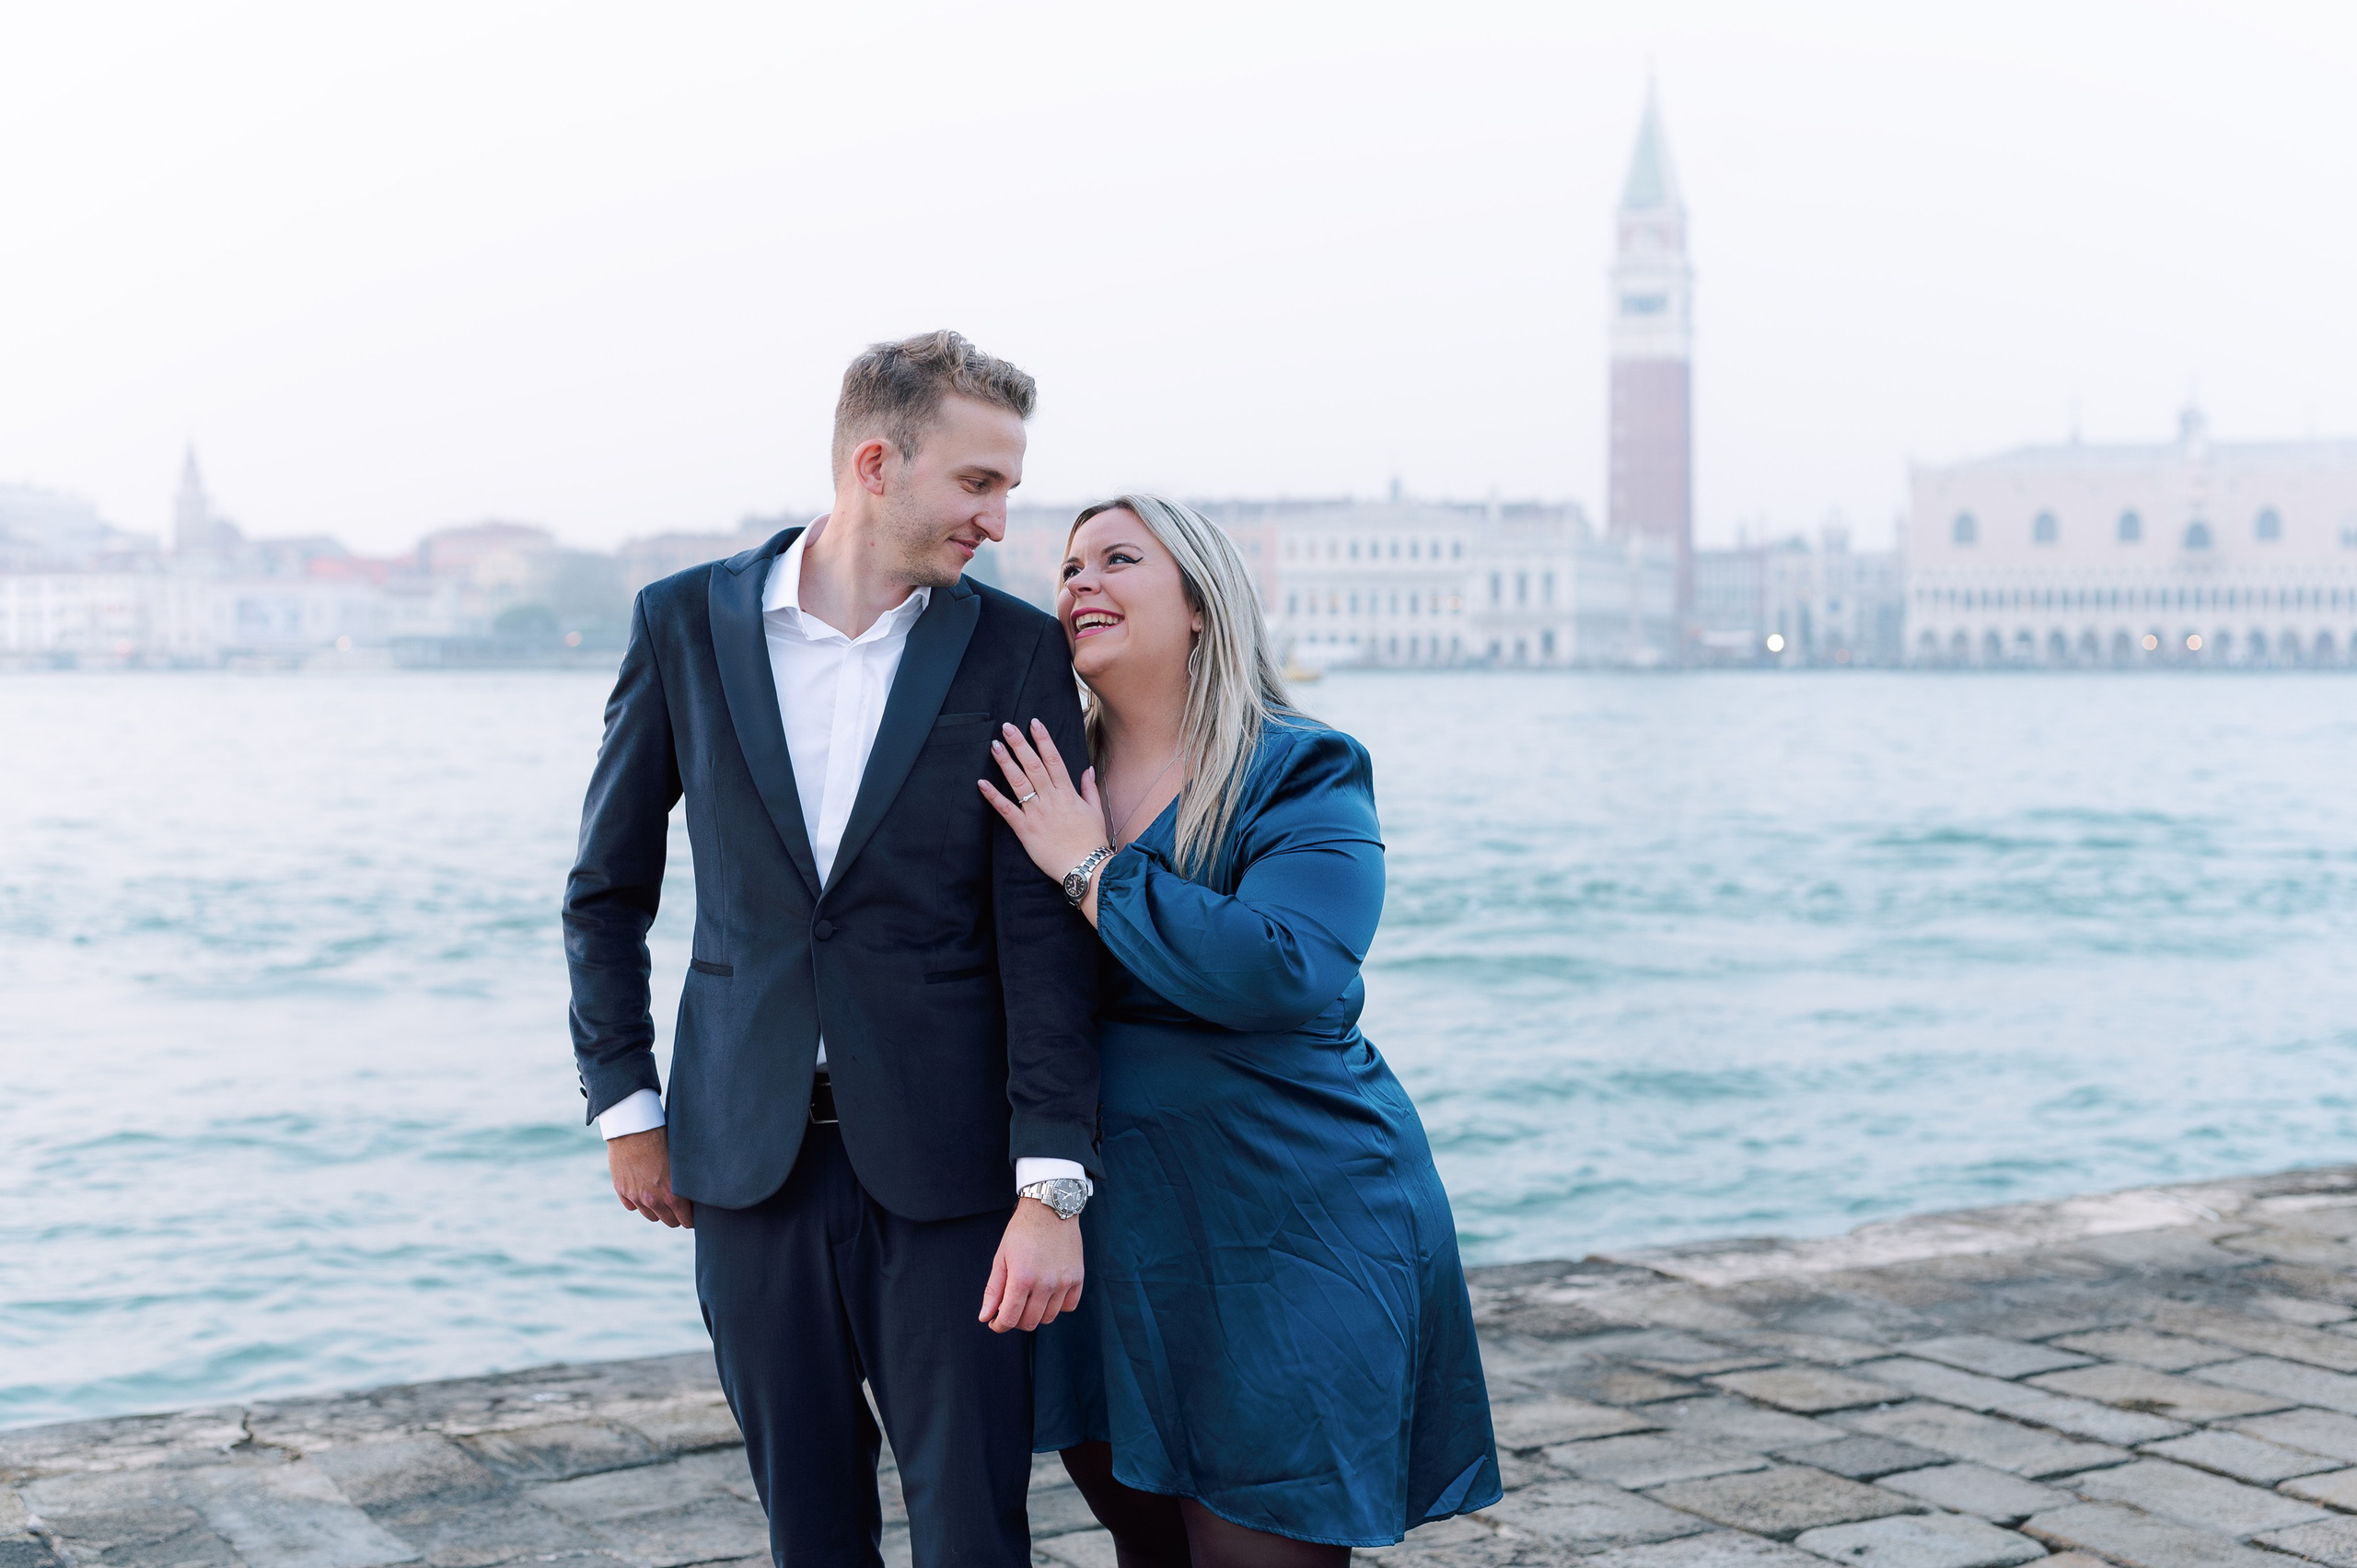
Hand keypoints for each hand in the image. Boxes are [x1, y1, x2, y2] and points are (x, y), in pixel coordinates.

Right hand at [608, 1127, 693, 1227]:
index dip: (691, 1219)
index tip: (693, 1215)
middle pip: (669, 1222)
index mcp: (672, 1195)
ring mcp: (635, 1196)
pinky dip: (638, 1202)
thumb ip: (685, 1182)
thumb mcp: (680, 1162)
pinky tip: (643, 1190)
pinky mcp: (621, 1190)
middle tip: (680, 1208)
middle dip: (676, 1216)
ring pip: (651, 1216)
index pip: (686, 1220)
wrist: (634, 1129)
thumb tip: (696, 1193)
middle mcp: (653, 1200)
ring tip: (662, 1199)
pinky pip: (632, 1206)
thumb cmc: (663, 1140)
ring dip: (657, 1210)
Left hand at [978, 720, 1108, 893]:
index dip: (1043, 740)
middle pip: (1033, 766)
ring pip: (1019, 783)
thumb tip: (1087, 769)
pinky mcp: (1025, 830)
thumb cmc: (1091, 841)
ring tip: (995, 746)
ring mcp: (1037, 813)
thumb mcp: (1095, 811)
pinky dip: (994, 796)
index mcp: (1068, 793)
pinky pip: (1006, 810)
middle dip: (1019, 744)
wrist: (1085, 867)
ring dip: (1005, 763)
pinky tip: (982, 783)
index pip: (1053, 760)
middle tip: (1007, 727)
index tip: (1034, 723)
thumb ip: (1089, 788)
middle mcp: (1051, 799)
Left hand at [978, 1197, 1084, 1332]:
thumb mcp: (1001, 1258)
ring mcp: (1064, 1282)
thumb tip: (985, 1317)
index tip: (995, 1322)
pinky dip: (1058, 1306)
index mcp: (1022, 1278)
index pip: (1010, 1318)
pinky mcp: (1077, 1278)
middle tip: (1011, 1309)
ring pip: (1049, 1317)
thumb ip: (993, 1290)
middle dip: (1016, 1321)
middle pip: (1030, 1322)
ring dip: (1036, 1314)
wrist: (1049, 1209)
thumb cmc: (1022, 1231)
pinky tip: (1048, 1294)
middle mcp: (1045, 1283)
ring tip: (1029, 1299)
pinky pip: (1069, 1306)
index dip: (999, 1325)